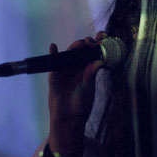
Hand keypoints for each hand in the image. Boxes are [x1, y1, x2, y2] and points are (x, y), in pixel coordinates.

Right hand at [47, 31, 107, 156]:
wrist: (68, 119)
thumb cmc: (81, 106)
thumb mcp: (88, 90)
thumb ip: (91, 75)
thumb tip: (99, 61)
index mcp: (88, 70)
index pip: (94, 53)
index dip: (99, 44)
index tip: (104, 37)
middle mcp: (77, 67)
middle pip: (82, 50)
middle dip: (87, 43)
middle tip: (92, 42)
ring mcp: (65, 70)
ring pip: (69, 54)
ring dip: (74, 46)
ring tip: (80, 44)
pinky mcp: (55, 75)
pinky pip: (53, 62)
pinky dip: (52, 53)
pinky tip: (53, 47)